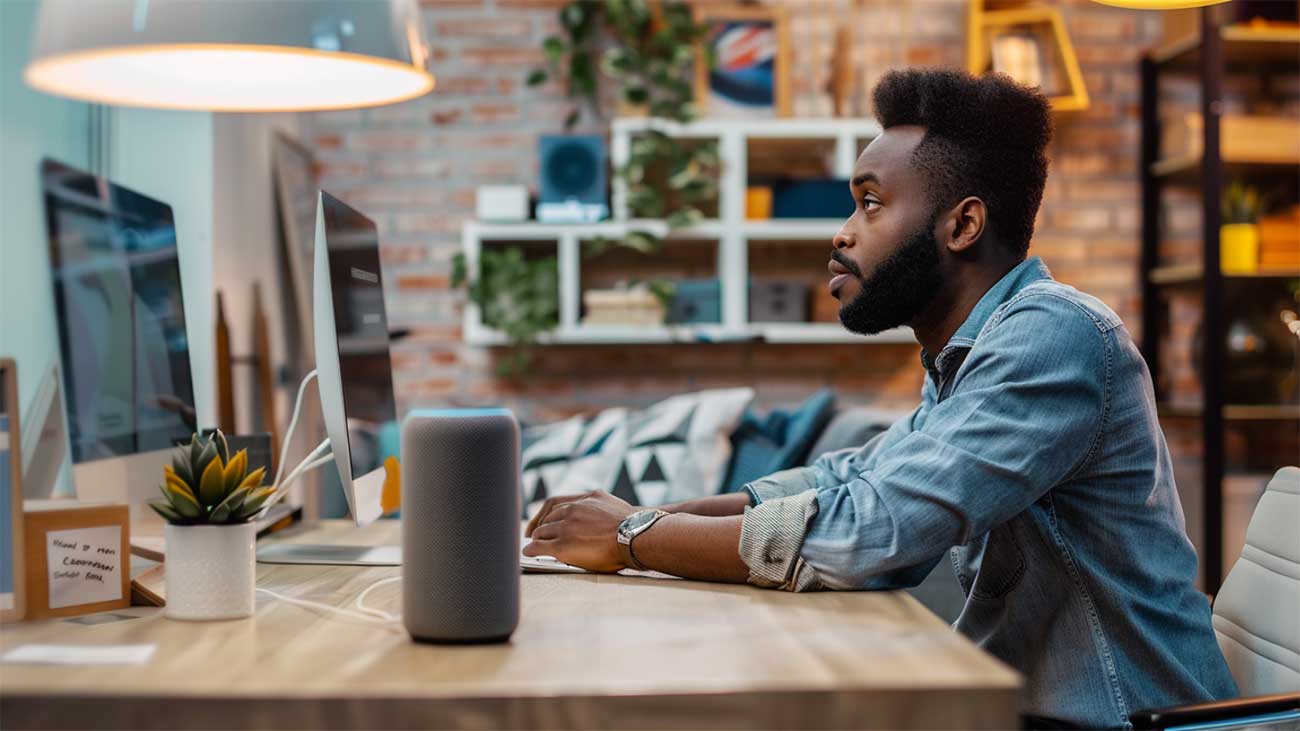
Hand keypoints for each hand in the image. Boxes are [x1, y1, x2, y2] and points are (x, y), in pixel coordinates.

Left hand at [522, 490, 636, 572]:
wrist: (637, 536)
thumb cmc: (635, 528)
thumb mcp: (615, 507)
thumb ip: (600, 509)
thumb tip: (596, 520)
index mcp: (588, 498)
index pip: (557, 502)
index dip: (546, 513)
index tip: (543, 520)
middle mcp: (574, 509)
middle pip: (548, 518)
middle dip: (541, 527)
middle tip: (535, 536)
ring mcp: (567, 526)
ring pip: (542, 531)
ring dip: (536, 539)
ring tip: (532, 546)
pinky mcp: (562, 545)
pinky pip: (539, 546)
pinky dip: (531, 549)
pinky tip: (528, 552)